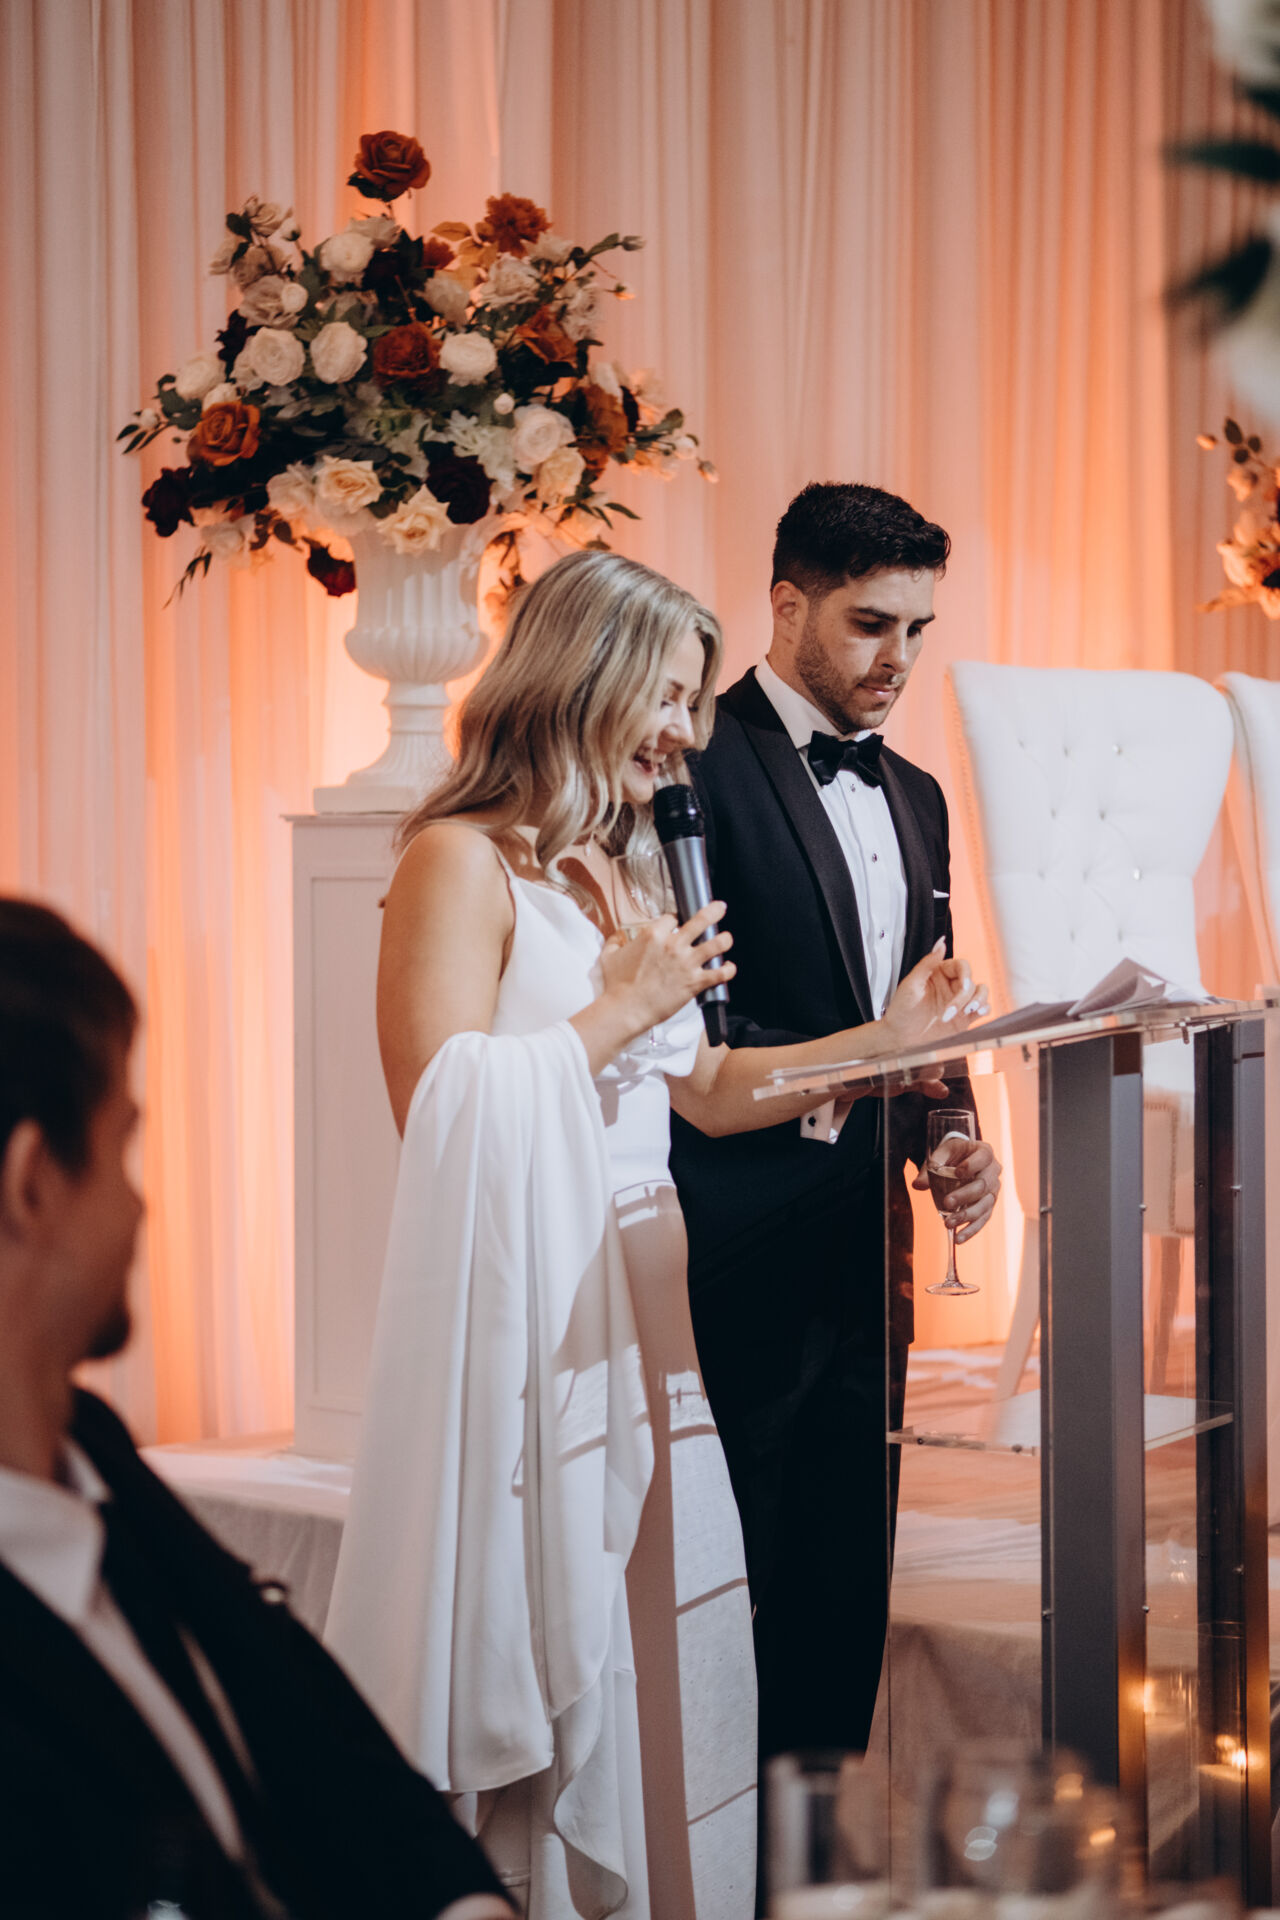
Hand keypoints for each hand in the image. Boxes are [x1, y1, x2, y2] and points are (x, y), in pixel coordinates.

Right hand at [598, 901, 734, 1031]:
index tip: (679, 924)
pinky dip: (728, 970)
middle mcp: (673, 945)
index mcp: (653, 935)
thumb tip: (617, 937)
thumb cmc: (616, 985)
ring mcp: (686, 963)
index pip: (672, 918)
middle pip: (700, 921)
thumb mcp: (609, 957)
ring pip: (716, 944)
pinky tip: (730, 968)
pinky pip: (719, 974)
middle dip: (713, 912)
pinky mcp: (694, 982)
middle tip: (720, 908)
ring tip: (727, 939)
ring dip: (724, 940)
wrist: (626, 1009)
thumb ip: (614, 942)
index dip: (676, 920)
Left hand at [880, 940, 989, 1052]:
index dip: (966, 975)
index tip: (962, 987)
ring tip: (969, 1011)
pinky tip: (978, 1013)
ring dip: (979, 1001)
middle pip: (971, 982)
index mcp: (939, 973)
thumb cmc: (901, 1009)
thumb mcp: (911, 984)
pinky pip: (982, 1009)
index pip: (961, 966)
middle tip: (949, 1012)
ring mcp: (959, 1002)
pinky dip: (985, 1008)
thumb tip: (941, 942)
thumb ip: (927, 963)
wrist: (900, 1037)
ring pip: (981, 993)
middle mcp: (951, 986)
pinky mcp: (964, 1018)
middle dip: (964, 997)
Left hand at [912, 1136, 1001, 1241]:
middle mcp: (993, 1171)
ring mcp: (993, 1190)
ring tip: (948, 1223)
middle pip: (983, 1185)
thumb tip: (918, 1185)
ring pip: (984, 1205)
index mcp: (985, 1152)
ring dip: (966, 1216)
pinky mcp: (989, 1205)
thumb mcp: (942, 1154)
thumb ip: (931, 1167)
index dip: (972, 1165)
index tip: (957, 1172)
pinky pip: (983, 1219)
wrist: (962, 1160)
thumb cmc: (953, 1155)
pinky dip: (971, 1230)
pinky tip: (958, 1238)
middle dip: (965, 1195)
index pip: (983, 1158)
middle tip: (947, 1203)